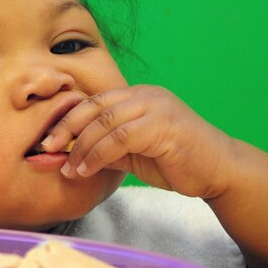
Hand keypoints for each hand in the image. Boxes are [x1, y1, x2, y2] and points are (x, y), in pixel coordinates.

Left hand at [45, 85, 233, 198]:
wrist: (220, 172)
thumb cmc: (176, 162)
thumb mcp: (132, 153)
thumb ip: (104, 149)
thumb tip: (68, 157)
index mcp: (137, 96)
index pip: (93, 102)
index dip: (66, 120)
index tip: (47, 140)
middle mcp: (145, 95)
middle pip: (93, 106)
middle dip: (66, 128)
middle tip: (47, 148)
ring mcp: (156, 107)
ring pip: (104, 122)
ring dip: (81, 147)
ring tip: (69, 168)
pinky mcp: (164, 126)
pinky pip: (119, 138)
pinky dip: (97, 154)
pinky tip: (86, 170)